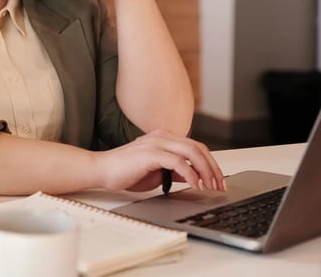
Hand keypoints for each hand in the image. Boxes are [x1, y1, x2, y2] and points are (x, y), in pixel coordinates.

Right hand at [94, 130, 225, 192]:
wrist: (102, 170)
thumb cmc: (126, 171)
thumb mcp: (156, 172)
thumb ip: (174, 171)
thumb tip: (193, 177)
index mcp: (163, 137)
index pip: (195, 146)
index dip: (210, 163)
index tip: (217, 180)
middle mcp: (161, 136)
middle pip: (198, 147)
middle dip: (213, 167)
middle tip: (219, 185)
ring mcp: (156, 143)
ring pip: (192, 152)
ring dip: (205, 171)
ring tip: (210, 186)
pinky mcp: (150, 153)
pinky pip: (178, 162)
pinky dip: (191, 174)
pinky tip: (194, 185)